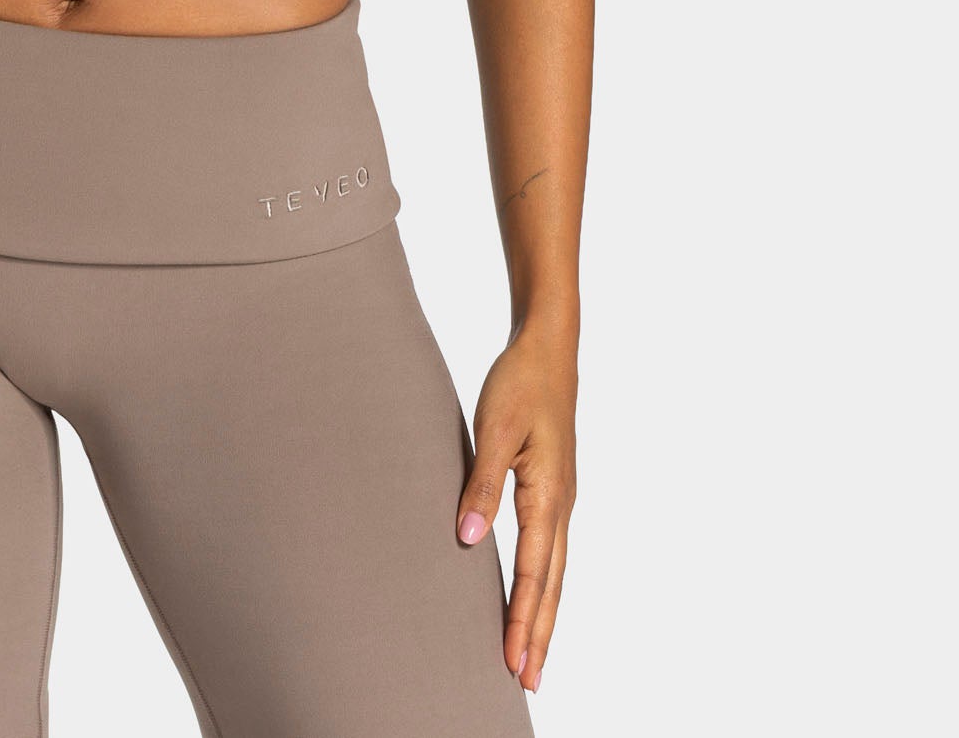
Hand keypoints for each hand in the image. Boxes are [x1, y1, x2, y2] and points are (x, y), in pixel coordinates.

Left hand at [454, 320, 577, 695]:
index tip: (515, 663)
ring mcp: (561, 498)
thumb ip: (483, 486)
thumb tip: (469, 541)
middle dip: (540, 634)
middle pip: (552, 584)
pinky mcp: (553, 488)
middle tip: (529, 681)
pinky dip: (544, 582)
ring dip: (544, 613)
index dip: (524, 621)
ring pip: (555, 570)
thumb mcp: (494, 430)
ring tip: (532, 654)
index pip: (535, 574)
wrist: (547, 348)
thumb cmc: (519, 384)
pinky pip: (549, 549)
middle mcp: (561, 505)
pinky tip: (533, 594)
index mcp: (549, 496)